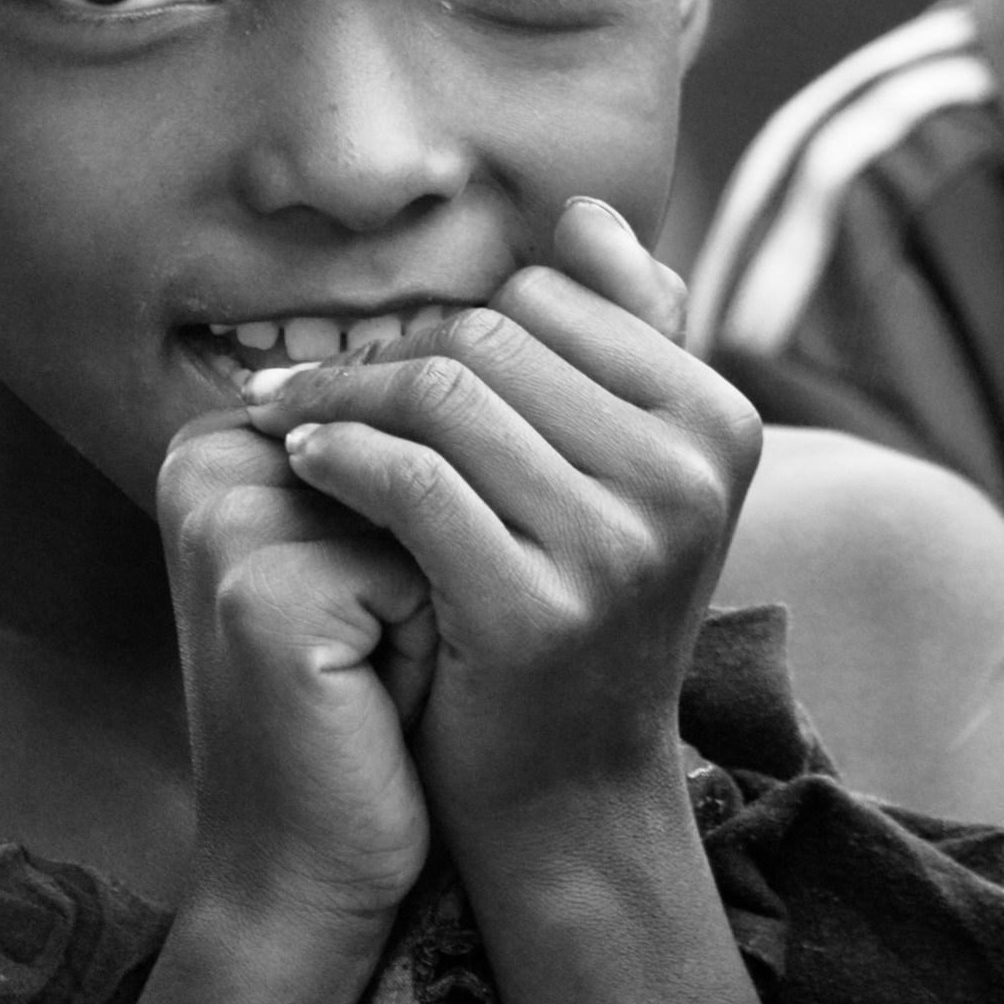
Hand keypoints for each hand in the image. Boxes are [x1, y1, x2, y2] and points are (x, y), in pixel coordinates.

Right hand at [156, 416, 434, 953]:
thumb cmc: (355, 711)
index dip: (428, 505)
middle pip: (412, 445)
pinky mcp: (263, 591)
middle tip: (371, 651)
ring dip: (441, 590)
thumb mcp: (359, 562)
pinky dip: (430, 642)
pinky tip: (376, 702)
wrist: (298, 870)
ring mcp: (224, 523)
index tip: (364, 601)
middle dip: (437, 546)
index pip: (391, 404)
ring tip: (379, 670)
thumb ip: (389, 457)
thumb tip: (497, 372)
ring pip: (428, 499)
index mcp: (216, 441)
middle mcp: (204, 463)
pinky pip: (421, 570)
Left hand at [242, 200, 761, 856]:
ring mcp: (619, 545)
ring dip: (337, 397)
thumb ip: (617, 339)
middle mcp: (689, 476)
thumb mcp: (622, 474)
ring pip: (442, 394)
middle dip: (383, 354)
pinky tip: (299, 463)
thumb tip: (584, 213)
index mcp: (719, 421)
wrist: (566, 790)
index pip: (549, 299)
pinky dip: (336, 456)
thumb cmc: (578, 607)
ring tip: (284, 418)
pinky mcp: (536, 609)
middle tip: (304, 386)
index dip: (451, 322)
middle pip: (490, 336)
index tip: (384, 358)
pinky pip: (408, 478)